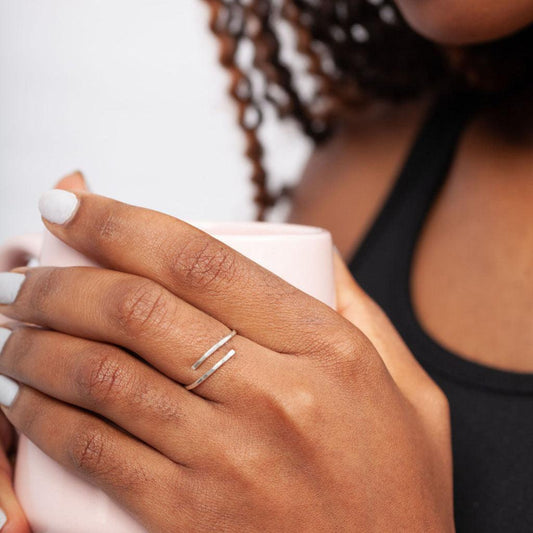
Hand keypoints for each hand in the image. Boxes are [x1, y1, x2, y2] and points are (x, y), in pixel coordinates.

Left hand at [0, 190, 453, 531]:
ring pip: (104, 374)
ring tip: (15, 324)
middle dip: (63, 277)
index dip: (120, 220)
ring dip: (38, 340)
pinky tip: (22, 396)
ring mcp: (230, 459)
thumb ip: (358, 306)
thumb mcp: (405, 383)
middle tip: (28, 271)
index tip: (70, 201)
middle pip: (139, 308)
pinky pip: (96, 451)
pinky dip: (43, 414)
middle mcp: (275, 395)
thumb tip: (316, 249)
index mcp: (325, 348)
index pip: (200, 259)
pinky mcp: (191, 518)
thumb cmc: (399, 484)